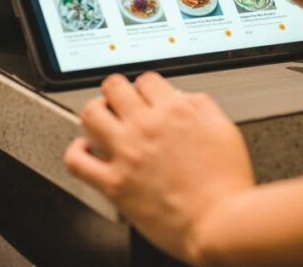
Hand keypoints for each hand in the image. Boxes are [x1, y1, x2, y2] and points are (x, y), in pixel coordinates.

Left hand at [64, 73, 254, 261]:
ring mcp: (126, 154)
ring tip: (102, 121)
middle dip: (118, 92)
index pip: (146, 80)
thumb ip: (203, 107)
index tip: (147, 97)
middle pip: (113, 88)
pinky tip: (86, 151)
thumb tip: (186, 99)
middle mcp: (146, 127)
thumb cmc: (226, 185)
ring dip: (96, 114)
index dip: (147, 87)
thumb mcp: (226, 131)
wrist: (219, 224)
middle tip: (121, 103)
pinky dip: (76, 151)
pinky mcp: (114, 184)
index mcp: (174, 111)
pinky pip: (77, 161)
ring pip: (90, 115)